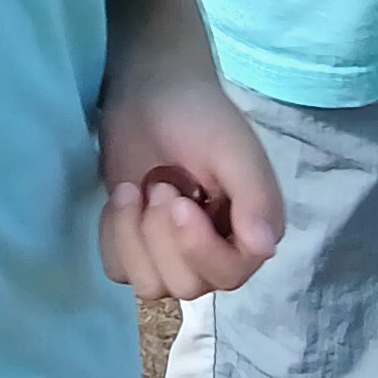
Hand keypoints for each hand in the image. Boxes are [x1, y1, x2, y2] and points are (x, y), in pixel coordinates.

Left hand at [97, 33, 284, 301]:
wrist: (150, 92)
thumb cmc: (198, 115)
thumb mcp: (233, 149)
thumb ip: (255, 198)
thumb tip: (264, 249)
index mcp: (251, 232)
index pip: (229, 274)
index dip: (198, 247)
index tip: (177, 199)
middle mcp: (217, 252)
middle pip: (187, 286)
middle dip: (161, 235)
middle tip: (158, 184)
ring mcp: (173, 253)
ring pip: (151, 286)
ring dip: (133, 237)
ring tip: (135, 189)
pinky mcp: (135, 246)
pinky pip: (119, 271)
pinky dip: (113, 237)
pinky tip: (122, 199)